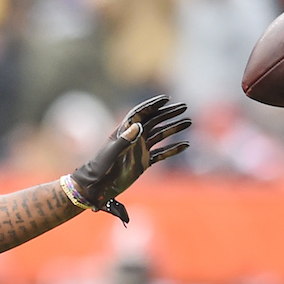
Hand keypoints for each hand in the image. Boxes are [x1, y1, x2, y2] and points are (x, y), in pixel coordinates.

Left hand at [69, 95, 190, 224]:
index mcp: (125, 132)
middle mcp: (134, 138)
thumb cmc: (100, 167)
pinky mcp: (143, 162)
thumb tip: (139, 126)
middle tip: (184, 106)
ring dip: (174, 128)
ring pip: (160, 135)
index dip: (153, 105)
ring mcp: (140, 150)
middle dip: (169, 113)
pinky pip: (161, 154)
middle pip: (154, 121)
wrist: (96, 185)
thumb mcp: (112, 153)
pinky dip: (173, 149)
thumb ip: (124, 140)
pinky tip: (185, 145)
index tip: (167, 98)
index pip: (141, 114)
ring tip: (188, 121)